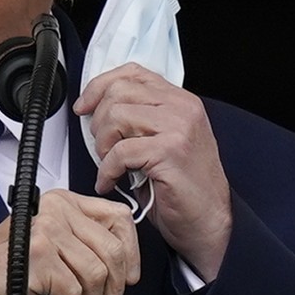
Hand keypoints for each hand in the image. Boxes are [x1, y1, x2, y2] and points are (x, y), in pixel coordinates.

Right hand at [0, 189, 140, 294]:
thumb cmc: (4, 275)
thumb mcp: (51, 249)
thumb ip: (84, 246)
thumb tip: (126, 266)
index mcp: (63, 203)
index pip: (119, 217)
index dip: (131, 254)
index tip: (127, 278)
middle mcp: (56, 210)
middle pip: (113, 251)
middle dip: (113, 290)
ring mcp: (46, 230)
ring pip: (98, 275)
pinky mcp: (38, 256)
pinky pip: (75, 293)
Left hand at [74, 63, 232, 280]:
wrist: (210, 221)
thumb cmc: (183, 188)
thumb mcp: (163, 141)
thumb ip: (140, 119)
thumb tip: (96, 110)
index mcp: (180, 100)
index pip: (132, 73)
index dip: (99, 87)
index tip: (84, 106)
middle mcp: (182, 108)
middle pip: (119, 92)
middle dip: (98, 122)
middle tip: (101, 148)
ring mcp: (178, 127)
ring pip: (116, 116)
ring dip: (102, 145)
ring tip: (109, 165)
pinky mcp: (170, 152)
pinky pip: (120, 151)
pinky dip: (107, 170)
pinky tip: (110, 183)